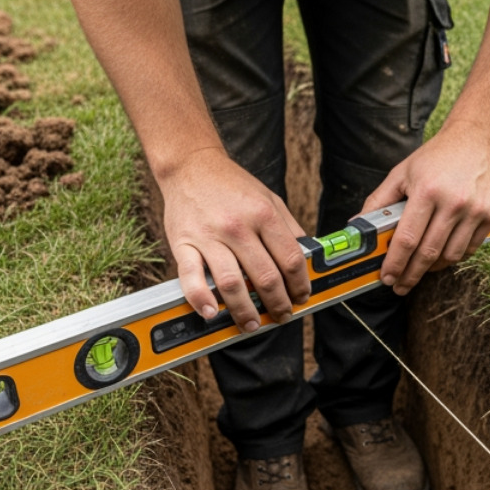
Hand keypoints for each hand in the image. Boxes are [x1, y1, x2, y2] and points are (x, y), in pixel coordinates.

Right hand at [157, 149, 310, 329]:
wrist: (191, 166)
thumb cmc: (231, 185)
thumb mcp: (269, 198)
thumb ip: (288, 228)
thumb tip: (307, 257)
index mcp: (264, 214)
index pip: (290, 259)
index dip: (300, 284)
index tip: (302, 297)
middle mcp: (238, 226)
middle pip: (265, 276)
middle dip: (278, 303)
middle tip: (282, 315)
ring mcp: (209, 236)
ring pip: (232, 283)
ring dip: (245, 311)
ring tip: (253, 324)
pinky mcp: (183, 243)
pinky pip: (191, 277)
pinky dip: (200, 299)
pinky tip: (211, 313)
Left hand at [362, 122, 489, 294]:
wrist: (477, 138)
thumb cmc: (437, 156)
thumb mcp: (402, 173)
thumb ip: (379, 201)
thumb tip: (358, 225)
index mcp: (427, 191)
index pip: (407, 239)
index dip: (395, 264)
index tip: (387, 277)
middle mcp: (453, 202)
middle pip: (428, 253)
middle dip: (411, 274)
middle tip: (401, 285)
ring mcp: (475, 210)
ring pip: (451, 256)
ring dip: (433, 268)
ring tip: (421, 267)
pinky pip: (470, 249)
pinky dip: (454, 256)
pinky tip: (442, 253)